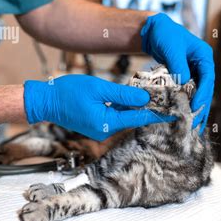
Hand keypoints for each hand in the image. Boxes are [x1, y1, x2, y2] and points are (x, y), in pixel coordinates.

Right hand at [23, 75, 173, 140]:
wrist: (45, 101)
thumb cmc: (68, 92)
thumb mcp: (99, 88)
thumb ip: (123, 94)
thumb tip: (145, 98)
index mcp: (107, 123)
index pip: (139, 118)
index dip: (158, 114)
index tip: (174, 113)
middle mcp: (105, 131)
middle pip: (134, 119)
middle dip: (150, 110)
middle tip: (168, 100)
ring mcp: (101, 131)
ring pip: (125, 118)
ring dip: (137, 109)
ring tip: (156, 97)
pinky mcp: (97, 126)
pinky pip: (116, 117)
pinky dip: (125, 109)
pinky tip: (134, 99)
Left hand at [141, 13, 214, 131]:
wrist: (153, 31)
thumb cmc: (164, 34)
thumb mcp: (172, 49)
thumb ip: (179, 66)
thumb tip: (183, 84)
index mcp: (204, 56)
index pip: (208, 77)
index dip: (203, 93)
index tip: (196, 106)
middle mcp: (202, 65)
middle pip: (206, 89)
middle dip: (201, 107)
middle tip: (195, 123)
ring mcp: (194, 72)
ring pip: (198, 94)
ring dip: (196, 109)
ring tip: (193, 126)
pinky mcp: (184, 77)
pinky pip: (188, 93)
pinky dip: (186, 104)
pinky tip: (184, 117)